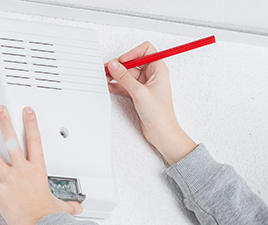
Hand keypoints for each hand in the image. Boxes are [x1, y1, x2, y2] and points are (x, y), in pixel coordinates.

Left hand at [0, 105, 81, 224]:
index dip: (31, 123)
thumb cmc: (49, 217)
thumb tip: (76, 208)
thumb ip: (68, 205)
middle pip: (11, 140)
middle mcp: (22, 171)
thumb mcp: (62, 207)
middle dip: (4, 122)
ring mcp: (9, 179)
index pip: (35, 140)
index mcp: (37, 171)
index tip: (27, 112)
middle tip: (0, 111)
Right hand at [106, 42, 196, 164]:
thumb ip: (125, 78)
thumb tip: (115, 66)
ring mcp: (145, 85)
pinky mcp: (139, 94)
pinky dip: (117, 85)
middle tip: (108, 69)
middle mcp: (152, 75)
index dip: (133, 53)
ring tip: (105, 78)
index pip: (146, 50)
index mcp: (159, 70)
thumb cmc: (160, 115)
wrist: (162, 133)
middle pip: (133, 62)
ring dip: (116, 76)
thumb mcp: (140, 93)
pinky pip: (126, 85)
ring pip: (127, 74)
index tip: (123, 61)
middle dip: (120, 65)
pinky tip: (109, 86)